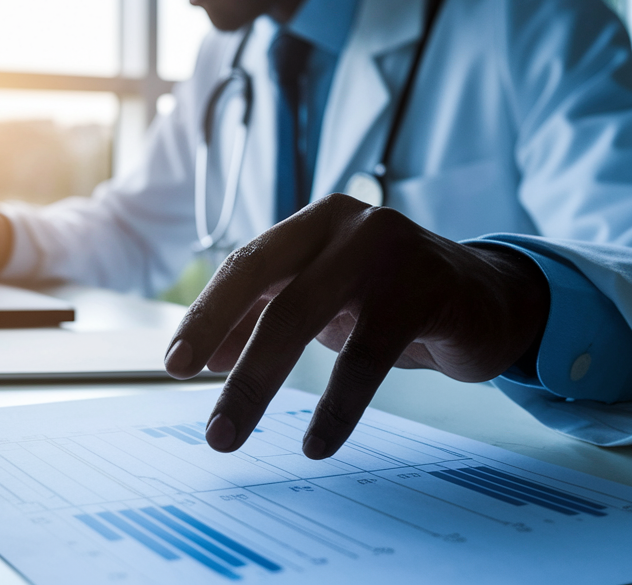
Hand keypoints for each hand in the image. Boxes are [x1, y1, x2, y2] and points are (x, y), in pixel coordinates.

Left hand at [165, 193, 548, 458]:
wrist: (493, 302)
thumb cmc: (392, 300)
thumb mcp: (325, 302)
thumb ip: (265, 317)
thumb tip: (205, 359)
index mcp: (314, 223)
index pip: (246, 264)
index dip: (207, 313)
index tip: (174, 362)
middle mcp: (348, 225)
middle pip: (266, 285)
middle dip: (218, 341)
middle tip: (185, 389)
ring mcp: (389, 251)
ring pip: (303, 317)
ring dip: (257, 383)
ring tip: (228, 434)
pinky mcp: (429, 289)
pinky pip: (367, 355)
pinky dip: (336, 407)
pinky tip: (315, 443)